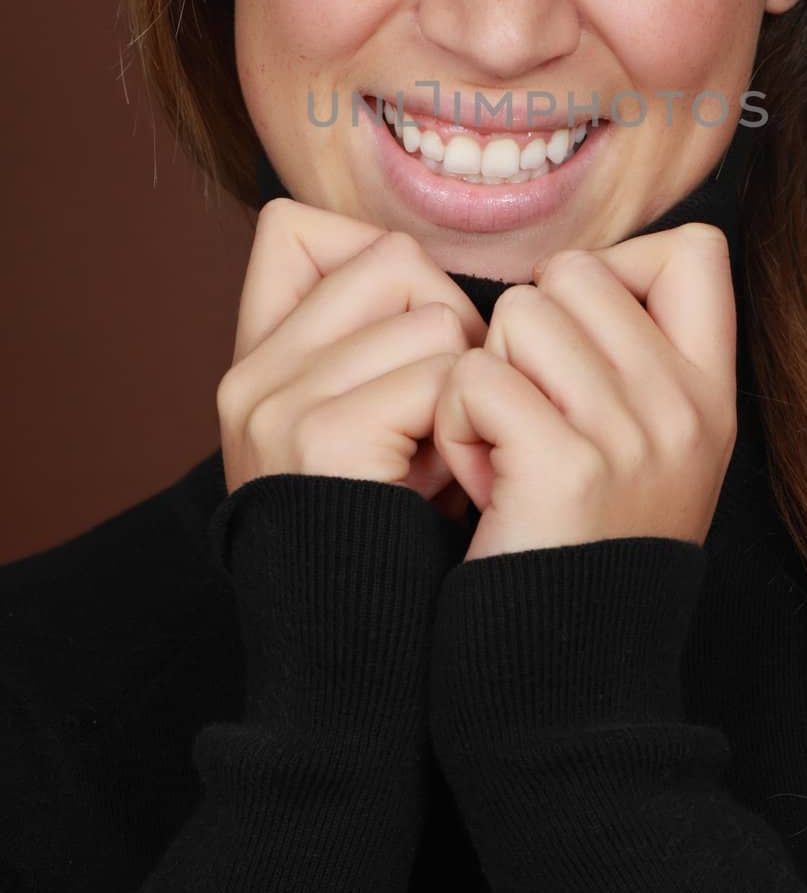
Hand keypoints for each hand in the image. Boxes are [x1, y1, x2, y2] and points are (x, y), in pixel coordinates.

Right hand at [217, 200, 485, 518]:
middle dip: (449, 324)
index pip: (297, 228)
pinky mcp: (319, 436)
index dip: (379, 269)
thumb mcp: (369, 428)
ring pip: (433, 312)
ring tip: (446, 453)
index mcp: (255, 364)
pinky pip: (442, 373)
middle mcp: (251, 375)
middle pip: (392, 258)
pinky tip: (447, 481)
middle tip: (448, 414)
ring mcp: (277, 403)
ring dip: (469, 380)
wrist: (365, 664)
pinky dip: (468, 424)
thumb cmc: (400, 536)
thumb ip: (372, 343)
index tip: (407, 346)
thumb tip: (428, 261)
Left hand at [432, 223, 736, 561]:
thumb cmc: (576, 549)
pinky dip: (454, 426)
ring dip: (485, 378)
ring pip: (519, 313)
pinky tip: (479, 484)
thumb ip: (635, 363)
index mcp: (710, 395)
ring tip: (504, 453)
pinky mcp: (565, 465)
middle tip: (529, 420)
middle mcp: (684, 407)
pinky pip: (476, 377)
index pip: (695, 250)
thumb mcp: (649, 453)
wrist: (563, 686)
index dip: (618, 272)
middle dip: (527, 334)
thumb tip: (576, 276)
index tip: (582, 350)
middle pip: (575, 271)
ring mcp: (632, 434)